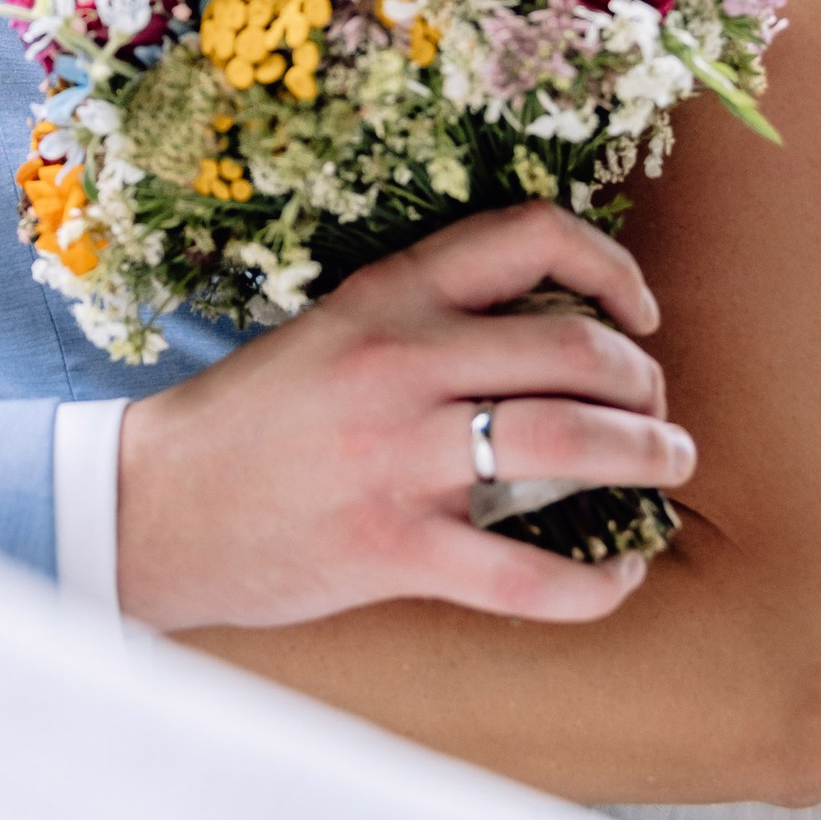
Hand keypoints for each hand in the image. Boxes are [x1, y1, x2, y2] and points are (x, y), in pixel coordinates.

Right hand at [115, 203, 692, 632]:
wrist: (150, 508)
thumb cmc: (249, 422)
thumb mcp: (331, 333)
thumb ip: (424, 323)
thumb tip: (547, 335)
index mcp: (387, 296)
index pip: (531, 235)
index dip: (613, 267)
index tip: (640, 313)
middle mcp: (401, 362)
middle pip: (577, 347)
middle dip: (647, 382)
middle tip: (660, 415)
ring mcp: (399, 456)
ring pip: (571, 442)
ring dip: (647, 457)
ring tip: (670, 470)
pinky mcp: (393, 548)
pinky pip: (525, 574)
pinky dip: (593, 584)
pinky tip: (617, 579)